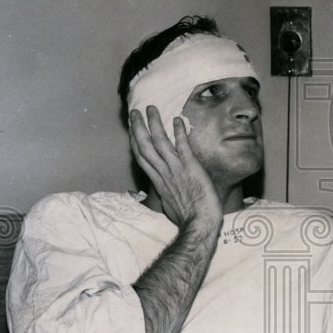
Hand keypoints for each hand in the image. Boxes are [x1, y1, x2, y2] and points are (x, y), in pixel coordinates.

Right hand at [128, 106, 221, 231]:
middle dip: (138, 128)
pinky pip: (182, 146)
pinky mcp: (190, 167)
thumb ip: (166, 193)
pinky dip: (179, 132)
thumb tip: (164, 190)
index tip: (132, 130)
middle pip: (145, 147)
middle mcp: (163, 173)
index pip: (142, 158)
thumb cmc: (187, 218)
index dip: (135, 142)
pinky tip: (177, 119)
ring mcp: (175, 169)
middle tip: (134, 112)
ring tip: (151, 108)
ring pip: (160, 142)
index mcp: (158, 181)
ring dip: (154, 124)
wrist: (200, 224)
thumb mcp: (169, 205)